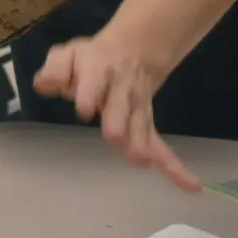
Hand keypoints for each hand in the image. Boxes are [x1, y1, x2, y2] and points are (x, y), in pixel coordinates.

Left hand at [33, 26, 199, 191]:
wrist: (132, 51)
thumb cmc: (90, 59)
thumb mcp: (68, 55)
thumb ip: (55, 68)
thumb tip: (44, 84)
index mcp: (98, 71)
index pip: (93, 82)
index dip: (89, 94)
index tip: (84, 108)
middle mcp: (121, 91)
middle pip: (121, 105)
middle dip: (118, 120)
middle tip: (115, 136)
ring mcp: (137, 109)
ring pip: (141, 126)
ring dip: (141, 142)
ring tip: (141, 160)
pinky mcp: (146, 125)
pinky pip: (162, 146)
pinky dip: (175, 166)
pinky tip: (192, 186)